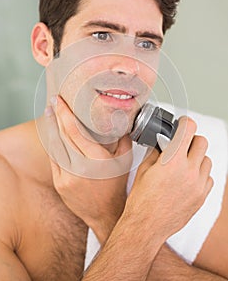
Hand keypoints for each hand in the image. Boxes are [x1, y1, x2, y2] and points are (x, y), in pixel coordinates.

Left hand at [45, 96, 132, 243]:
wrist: (106, 213)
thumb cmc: (116, 186)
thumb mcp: (125, 160)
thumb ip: (123, 138)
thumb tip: (119, 119)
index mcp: (97, 160)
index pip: (75, 130)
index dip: (65, 113)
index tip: (60, 101)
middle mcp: (80, 168)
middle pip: (63, 135)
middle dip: (57, 116)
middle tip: (54, 101)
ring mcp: (67, 177)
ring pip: (55, 146)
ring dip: (51, 128)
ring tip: (50, 113)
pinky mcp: (59, 184)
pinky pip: (53, 159)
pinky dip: (52, 145)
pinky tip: (52, 134)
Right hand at [125, 116, 213, 239]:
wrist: (146, 226)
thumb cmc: (141, 199)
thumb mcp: (143, 170)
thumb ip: (157, 152)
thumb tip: (163, 142)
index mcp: (173, 161)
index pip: (189, 129)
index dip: (185, 123)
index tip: (182, 124)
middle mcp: (189, 171)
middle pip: (202, 142)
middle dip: (191, 139)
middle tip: (181, 145)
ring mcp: (198, 185)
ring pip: (207, 159)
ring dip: (197, 157)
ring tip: (183, 164)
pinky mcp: (202, 197)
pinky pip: (208, 177)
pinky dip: (200, 174)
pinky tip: (187, 179)